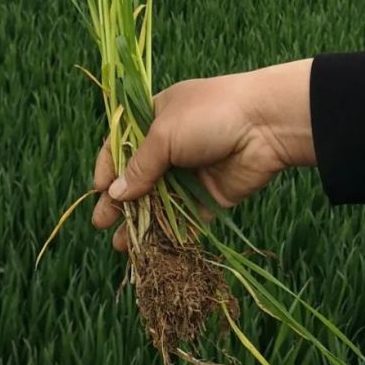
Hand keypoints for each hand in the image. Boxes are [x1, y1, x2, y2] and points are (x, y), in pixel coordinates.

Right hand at [91, 60, 315, 250]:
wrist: (267, 123)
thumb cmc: (210, 115)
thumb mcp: (164, 134)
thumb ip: (140, 166)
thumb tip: (114, 194)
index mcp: (156, 117)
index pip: (122, 143)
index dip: (108, 167)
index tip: (97, 190)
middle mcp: (172, 145)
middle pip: (138, 177)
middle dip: (120, 202)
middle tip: (102, 224)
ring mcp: (191, 171)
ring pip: (160, 201)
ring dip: (142, 223)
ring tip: (123, 246)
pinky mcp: (210, 195)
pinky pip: (186, 217)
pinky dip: (171, 234)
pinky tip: (154, 250)